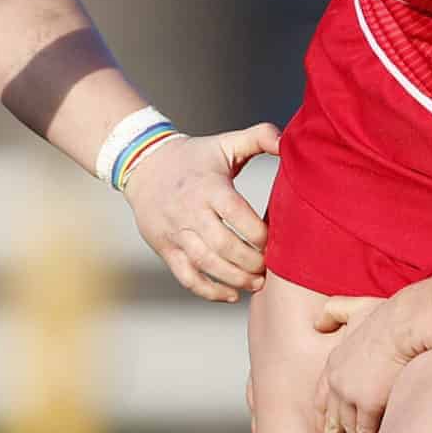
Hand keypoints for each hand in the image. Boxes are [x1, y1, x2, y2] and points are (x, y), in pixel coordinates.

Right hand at [121, 122, 281, 301]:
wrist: (144, 165)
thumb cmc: (194, 157)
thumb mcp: (225, 143)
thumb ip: (259, 137)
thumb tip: (287, 141)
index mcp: (209, 186)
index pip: (236, 214)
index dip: (259, 233)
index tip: (275, 240)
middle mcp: (190, 211)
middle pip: (223, 245)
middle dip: (251, 261)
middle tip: (270, 267)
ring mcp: (175, 232)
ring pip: (205, 264)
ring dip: (235, 279)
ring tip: (257, 283)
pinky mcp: (165, 248)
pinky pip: (186, 276)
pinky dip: (209, 291)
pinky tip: (231, 295)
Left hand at [311, 295, 420, 432]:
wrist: (405, 325)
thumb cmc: (387, 315)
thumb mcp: (353, 307)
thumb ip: (333, 312)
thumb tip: (317, 322)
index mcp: (332, 364)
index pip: (319, 398)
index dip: (321, 417)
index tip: (322, 430)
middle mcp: (336, 383)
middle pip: (329, 421)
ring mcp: (351, 396)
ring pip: (349, 430)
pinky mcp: (369, 405)